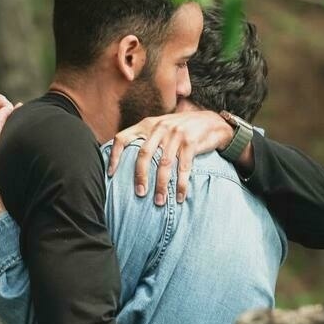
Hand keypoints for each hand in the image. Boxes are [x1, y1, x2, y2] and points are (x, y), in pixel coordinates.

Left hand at [108, 111, 232, 204]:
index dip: (115, 156)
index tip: (111, 175)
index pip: (123, 138)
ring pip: (164, 164)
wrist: (212, 122)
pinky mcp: (191, 142)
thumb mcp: (161, 127)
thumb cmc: (181, 130)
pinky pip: (184, 167)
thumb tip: (125, 162)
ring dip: (162, 186)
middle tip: (140, 194)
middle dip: (140, 176)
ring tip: (160, 201)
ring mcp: (176, 134)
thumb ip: (146, 139)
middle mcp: (159, 127)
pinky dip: (182, 185)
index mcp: (147, 124)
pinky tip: (180, 197)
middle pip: (143, 154)